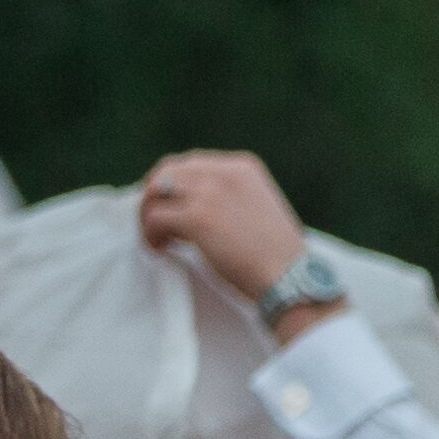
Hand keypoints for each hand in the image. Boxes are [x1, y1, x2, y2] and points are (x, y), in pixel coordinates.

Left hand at [138, 155, 317, 322]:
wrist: (291, 276)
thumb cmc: (277, 254)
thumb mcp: (257, 208)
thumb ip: (230, 199)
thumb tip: (193, 209)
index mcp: (242, 167)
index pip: (193, 163)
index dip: (175, 185)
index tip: (171, 205)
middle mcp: (224, 172)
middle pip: (169, 170)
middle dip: (155, 194)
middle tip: (152, 219)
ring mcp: (209, 193)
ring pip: (156, 190)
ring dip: (148, 213)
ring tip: (155, 236)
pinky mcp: (196, 218)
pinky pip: (155, 217)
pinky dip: (149, 233)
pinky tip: (159, 248)